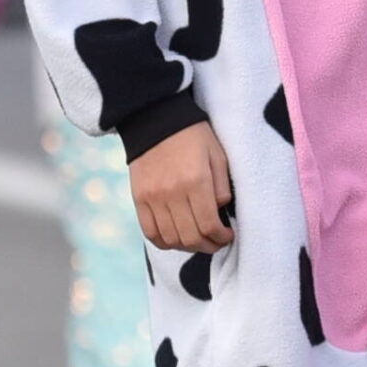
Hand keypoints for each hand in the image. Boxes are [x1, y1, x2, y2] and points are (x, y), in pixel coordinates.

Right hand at [130, 122, 233, 253]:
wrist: (156, 119)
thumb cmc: (194, 137)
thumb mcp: (218, 155)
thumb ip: (222, 187)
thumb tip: (220, 213)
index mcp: (196, 181)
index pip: (209, 225)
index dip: (221, 237)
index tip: (228, 236)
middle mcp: (172, 193)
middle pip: (190, 237)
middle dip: (208, 246)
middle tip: (217, 242)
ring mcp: (152, 197)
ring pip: (170, 239)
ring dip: (188, 247)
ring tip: (199, 241)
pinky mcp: (138, 199)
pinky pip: (150, 232)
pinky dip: (165, 242)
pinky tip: (177, 239)